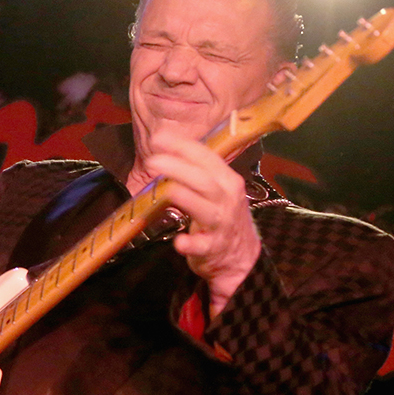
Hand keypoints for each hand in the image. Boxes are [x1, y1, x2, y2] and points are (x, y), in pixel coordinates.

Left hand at [143, 126, 261, 316]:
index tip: (158, 138)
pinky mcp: (213, 248)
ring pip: (204, 208)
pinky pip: (202, 245)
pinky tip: (178, 241)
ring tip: (165, 189)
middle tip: (151, 161)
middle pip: (204, 180)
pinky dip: (190, 243)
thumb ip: (195, 173)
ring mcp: (221, 224)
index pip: (206, 157)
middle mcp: (226, 198)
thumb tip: (164, 153)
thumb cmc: (222, 215)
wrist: (242, 256)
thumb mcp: (217, 190)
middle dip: (178, 168)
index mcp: (225, 180)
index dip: (183, 146)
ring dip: (184, 197)